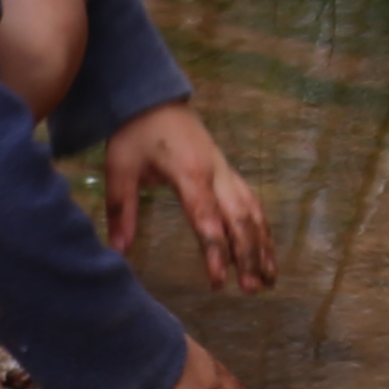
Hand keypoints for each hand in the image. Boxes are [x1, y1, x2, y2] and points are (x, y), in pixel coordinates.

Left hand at [99, 100, 274, 292]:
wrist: (154, 98)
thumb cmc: (136, 133)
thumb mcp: (120, 168)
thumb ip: (122, 209)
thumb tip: (119, 251)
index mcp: (189, 173)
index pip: (207, 219)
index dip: (216, 252)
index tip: (219, 282)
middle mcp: (216, 174)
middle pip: (240, 219)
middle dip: (248, 256)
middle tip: (252, 290)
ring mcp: (226, 172)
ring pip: (253, 213)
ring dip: (262, 246)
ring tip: (269, 280)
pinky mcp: (228, 173)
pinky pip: (252, 204)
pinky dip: (262, 230)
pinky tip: (266, 253)